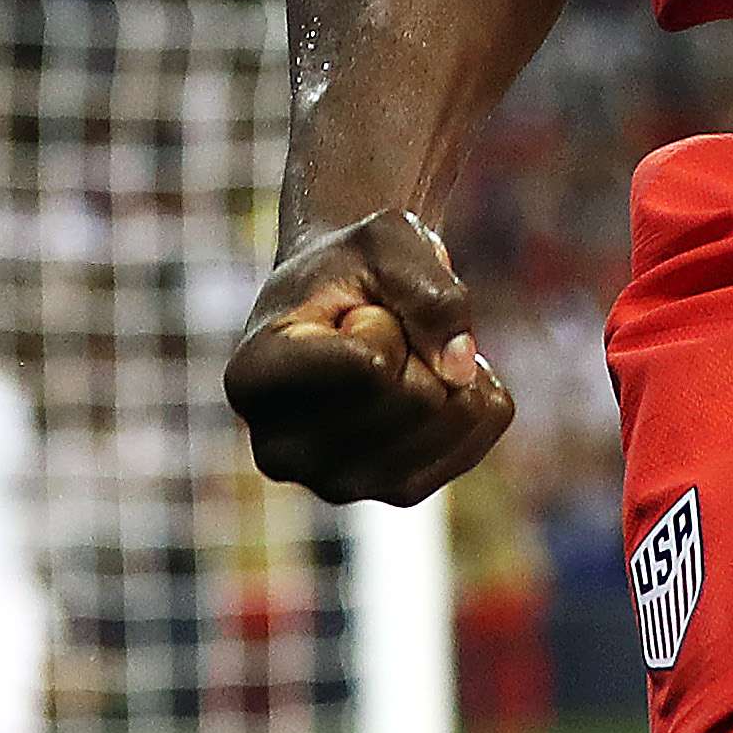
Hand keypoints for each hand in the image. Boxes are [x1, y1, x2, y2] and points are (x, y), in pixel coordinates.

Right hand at [223, 208, 513, 505]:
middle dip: (419, 344)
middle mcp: (280, 451)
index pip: (369, 366)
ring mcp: (335, 483)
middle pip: (416, 398)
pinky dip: (476, 394)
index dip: (384, 320)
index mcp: (254, 381)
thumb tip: (460, 371)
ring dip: (448, 369)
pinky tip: (431, 379)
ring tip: (400, 356)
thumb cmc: (356, 265)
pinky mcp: (394, 493)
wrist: (347, 301)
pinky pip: (478, 439)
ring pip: (451, 422)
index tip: (349, 311)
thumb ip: (429, 288)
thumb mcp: (387, 239)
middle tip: (380, 331)